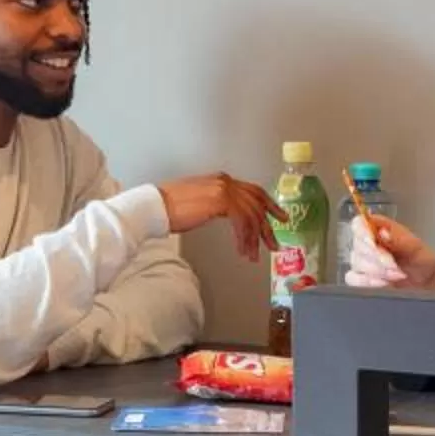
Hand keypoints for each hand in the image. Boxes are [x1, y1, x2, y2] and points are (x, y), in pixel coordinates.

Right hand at [158, 175, 282, 260]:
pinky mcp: (221, 202)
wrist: (155, 206)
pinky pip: (242, 223)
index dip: (269, 205)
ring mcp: (224, 190)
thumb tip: (229, 216)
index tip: (279, 217)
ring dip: (255, 238)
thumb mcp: (200, 201)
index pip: (253, 191)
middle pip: (257, 204)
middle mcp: (226, 182)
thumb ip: (217, 203)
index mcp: (222, 180)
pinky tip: (243, 251)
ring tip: (256, 255)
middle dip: (267, 227)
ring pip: (251, 216)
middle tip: (274, 244)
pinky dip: (244, 239)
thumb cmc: (170, 208)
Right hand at [346, 212, 434, 292]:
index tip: (373, 242)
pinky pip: (354, 279)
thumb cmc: (423, 261)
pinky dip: (368, 281)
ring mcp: (364, 262)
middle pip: (358, 245)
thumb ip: (399, 239)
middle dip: (377, 256)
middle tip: (394, 263)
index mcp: (379, 229)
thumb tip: (382, 233)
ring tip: (396, 273)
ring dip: (377, 270)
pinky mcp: (362, 279)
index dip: (362, 232)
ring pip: (357, 263)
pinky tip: (383, 282)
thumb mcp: (416, 247)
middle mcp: (368, 244)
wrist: (428, 282)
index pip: (359, 224)